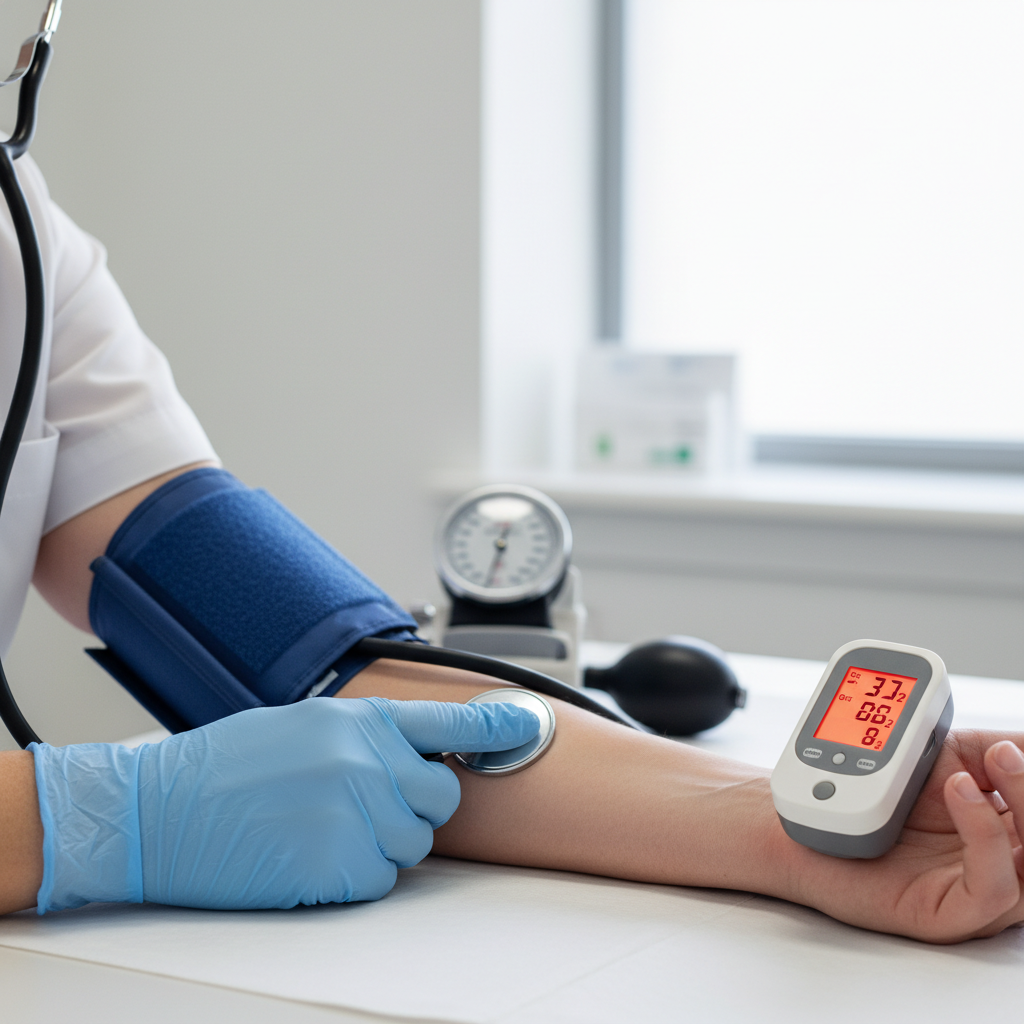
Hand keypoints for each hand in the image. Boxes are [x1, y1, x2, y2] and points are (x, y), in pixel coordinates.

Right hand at [31, 697, 539, 911]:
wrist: (158, 808)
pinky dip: (350, 879)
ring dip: (378, 846)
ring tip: (317, 829)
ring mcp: (355, 812)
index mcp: (358, 719)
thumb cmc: (226, 766)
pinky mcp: (338, 865)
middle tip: (359, 808)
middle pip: (441, 799)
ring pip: (412, 846)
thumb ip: (365, 735)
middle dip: (413, 809)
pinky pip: (378, 882)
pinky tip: (306, 856)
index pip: (447, 721)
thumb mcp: (303, 726)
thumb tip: (413, 753)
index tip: (529, 726)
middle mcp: (367, 760)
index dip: (494, 727)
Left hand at [792, 730, 1023, 941]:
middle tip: (1006, 752)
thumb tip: (1023, 744)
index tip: (1014, 747)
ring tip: (988, 762)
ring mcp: (979, 889)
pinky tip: (957, 791)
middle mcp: (1003, 861)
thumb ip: (990, 749)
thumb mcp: (943, 754)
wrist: (816, 811)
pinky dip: (985, 835)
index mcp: (1007, 827)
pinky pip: (993, 889)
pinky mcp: (949, 913)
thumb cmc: (879, 792)